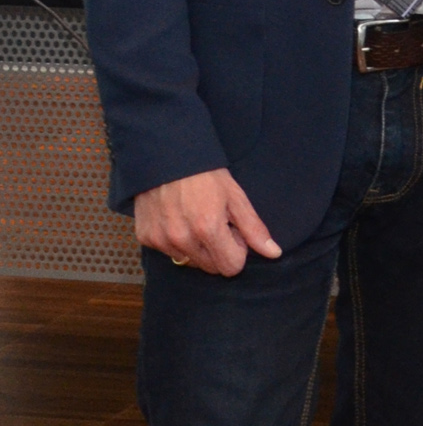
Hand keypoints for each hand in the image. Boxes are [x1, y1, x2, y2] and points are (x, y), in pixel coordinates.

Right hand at [133, 167, 281, 275]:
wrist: (168, 158)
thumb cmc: (206, 176)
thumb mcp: (236, 198)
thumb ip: (254, 229)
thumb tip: (274, 253)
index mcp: (208, 229)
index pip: (230, 268)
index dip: (237, 251)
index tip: (233, 233)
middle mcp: (182, 239)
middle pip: (210, 267)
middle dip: (218, 251)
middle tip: (215, 224)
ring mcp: (160, 240)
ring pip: (189, 262)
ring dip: (197, 247)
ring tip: (195, 220)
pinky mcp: (145, 238)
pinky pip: (168, 253)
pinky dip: (176, 242)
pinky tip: (178, 220)